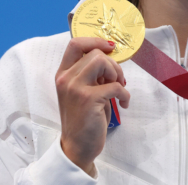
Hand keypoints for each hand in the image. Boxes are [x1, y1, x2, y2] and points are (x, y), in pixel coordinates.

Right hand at [55, 38, 129, 171]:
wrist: (77, 147)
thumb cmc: (84, 118)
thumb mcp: (82, 91)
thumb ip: (91, 75)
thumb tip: (110, 58)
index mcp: (63, 74)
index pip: (75, 44)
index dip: (95, 40)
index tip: (110, 47)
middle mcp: (66, 78)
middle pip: (95, 53)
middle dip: (113, 64)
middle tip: (117, 80)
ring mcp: (75, 88)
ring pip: (102, 62)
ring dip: (117, 74)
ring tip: (119, 88)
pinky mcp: (88, 99)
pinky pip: (115, 86)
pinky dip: (125, 94)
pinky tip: (123, 103)